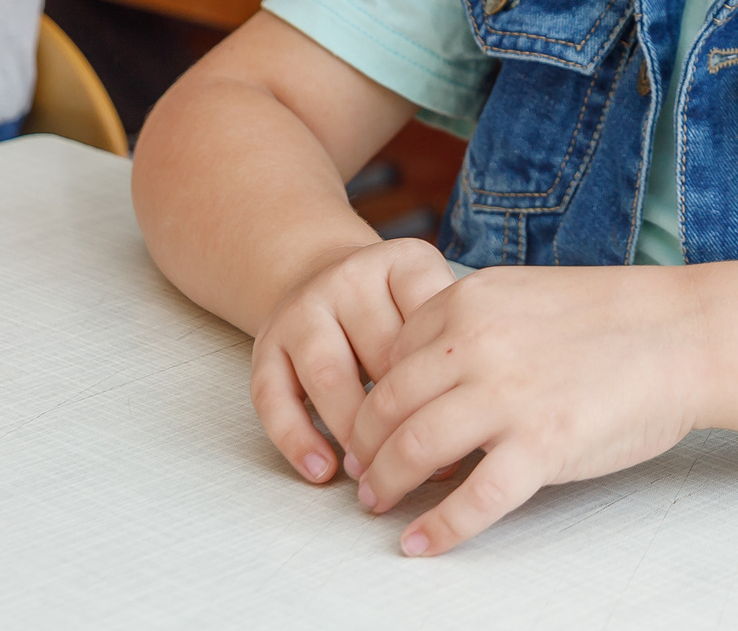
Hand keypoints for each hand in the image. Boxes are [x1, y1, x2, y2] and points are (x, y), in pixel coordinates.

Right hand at [249, 238, 457, 488]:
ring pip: (329, 377)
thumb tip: (471, 435)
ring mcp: (302, 310)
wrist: (319, 273)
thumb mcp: (431, 302)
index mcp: (402, 262)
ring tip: (376, 475)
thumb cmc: (394, 306)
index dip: (448, 376)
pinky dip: (298, 439)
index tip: (464, 423)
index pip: (430, 318)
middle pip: (381, 353)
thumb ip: (451, 347)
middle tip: (429, 466)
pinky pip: (274, 398)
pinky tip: (322, 471)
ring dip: (354, 433)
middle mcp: (348, 278)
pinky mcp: (266, 346)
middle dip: (406, 417)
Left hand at [347, 265, 706, 555]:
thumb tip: (428, 375)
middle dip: (365, 449)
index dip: (372, 400)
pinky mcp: (542, 445)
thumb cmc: (617, 318)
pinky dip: (439, 530)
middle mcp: (476, 344)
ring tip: (378, 506)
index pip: (390, 357)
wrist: (687, 334)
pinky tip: (421, 546)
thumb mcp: (526, 295)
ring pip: (415, 451)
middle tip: (360, 475)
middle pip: (387, 407)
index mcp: (469, 301)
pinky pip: (472, 500)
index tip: (370, 427)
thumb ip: (473, 325)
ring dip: (386, 486)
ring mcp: (507, 396)